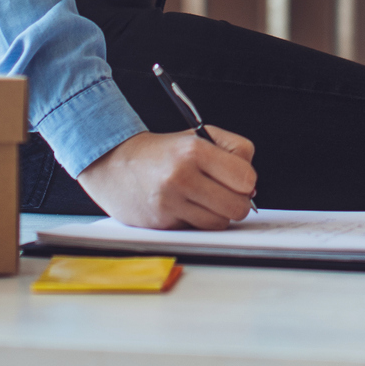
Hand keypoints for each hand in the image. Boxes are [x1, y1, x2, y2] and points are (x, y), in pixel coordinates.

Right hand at [75, 127, 257, 229]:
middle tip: (225, 193)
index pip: (246, 178)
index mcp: (194, 151)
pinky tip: (184, 206)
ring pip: (219, 223)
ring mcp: (170, 202)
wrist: (113, 163)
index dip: (247, 181)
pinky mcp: (161, 223)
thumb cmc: (161, 151)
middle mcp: (181, 176)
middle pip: (237, 206)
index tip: (239, 179)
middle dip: (237, 201)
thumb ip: (233, 151)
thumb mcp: (198, 135)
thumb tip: (251, 187)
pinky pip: (197, 230)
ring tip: (204, 200)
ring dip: (218, 214)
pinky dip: (196, 222)